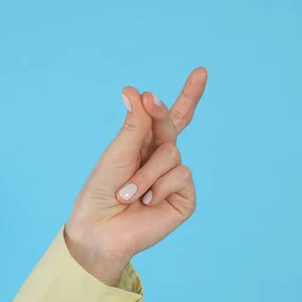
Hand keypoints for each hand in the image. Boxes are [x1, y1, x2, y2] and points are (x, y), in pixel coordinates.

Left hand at [65, 68, 207, 284]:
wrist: (100, 229)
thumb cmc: (101, 192)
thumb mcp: (116, 153)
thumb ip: (135, 125)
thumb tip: (136, 90)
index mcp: (145, 145)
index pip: (169, 118)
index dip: (188, 96)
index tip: (201, 72)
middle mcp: (162, 160)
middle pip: (172, 126)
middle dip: (161, 112)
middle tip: (149, 100)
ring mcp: (174, 179)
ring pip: (171, 153)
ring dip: (145, 172)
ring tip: (127, 192)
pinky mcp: (184, 198)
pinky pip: (180, 176)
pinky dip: (159, 187)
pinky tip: (147, 202)